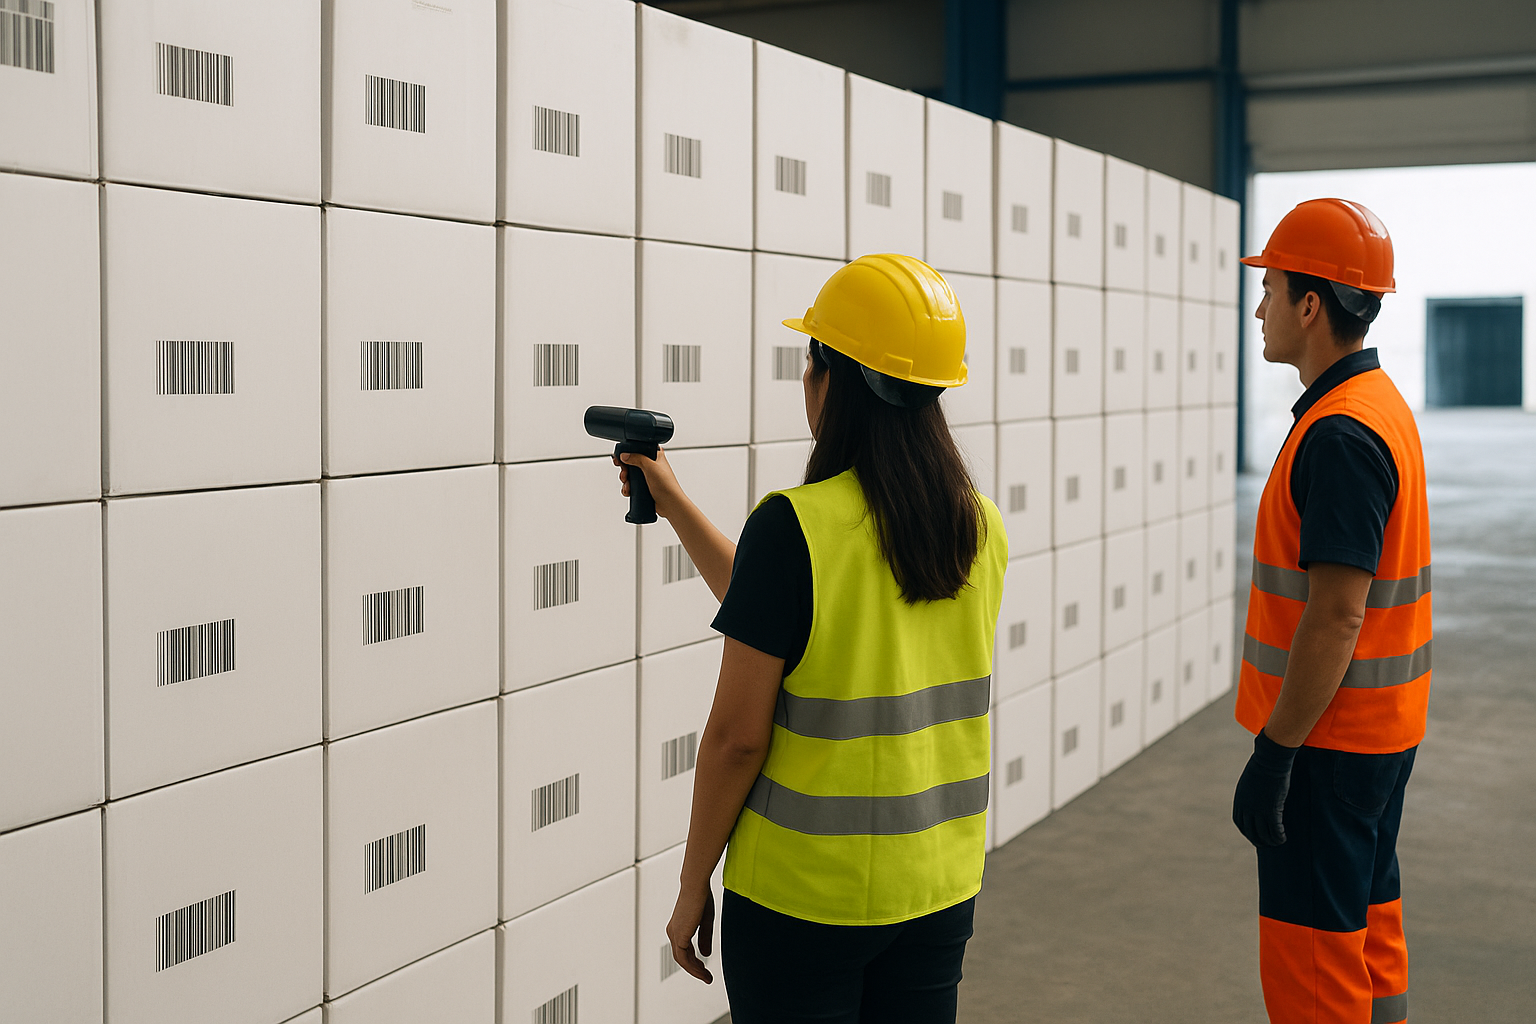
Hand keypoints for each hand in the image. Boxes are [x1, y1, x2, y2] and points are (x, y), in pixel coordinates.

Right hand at [613, 446, 685, 519]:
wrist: (670, 504)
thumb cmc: (667, 485)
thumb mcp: (650, 466)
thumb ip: (636, 458)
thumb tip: (625, 455)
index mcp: (655, 456)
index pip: (639, 449)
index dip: (628, 452)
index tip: (620, 457)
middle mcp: (651, 466)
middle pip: (631, 463)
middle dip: (625, 468)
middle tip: (624, 472)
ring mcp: (647, 477)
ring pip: (630, 475)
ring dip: (625, 480)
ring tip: (627, 484)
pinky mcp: (644, 487)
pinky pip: (631, 485)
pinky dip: (627, 488)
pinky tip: (629, 491)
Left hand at [665, 880, 715, 983]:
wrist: (696, 885)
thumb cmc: (700, 897)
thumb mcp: (705, 922)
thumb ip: (704, 938)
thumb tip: (705, 955)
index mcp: (678, 927)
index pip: (684, 950)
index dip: (694, 961)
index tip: (704, 968)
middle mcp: (673, 931)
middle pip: (682, 958)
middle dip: (695, 969)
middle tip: (707, 977)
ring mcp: (674, 934)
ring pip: (682, 960)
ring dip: (695, 971)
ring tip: (707, 978)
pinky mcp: (679, 936)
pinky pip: (684, 958)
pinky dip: (693, 967)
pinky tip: (702, 971)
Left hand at [1232, 730, 1298, 847]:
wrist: (1270, 760)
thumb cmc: (1263, 766)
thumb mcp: (1250, 780)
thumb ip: (1250, 791)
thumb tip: (1255, 793)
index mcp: (1240, 800)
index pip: (1240, 822)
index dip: (1247, 831)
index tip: (1254, 835)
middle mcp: (1246, 808)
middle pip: (1250, 831)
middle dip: (1258, 840)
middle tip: (1266, 844)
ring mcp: (1258, 810)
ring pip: (1263, 833)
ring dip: (1270, 841)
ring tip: (1278, 842)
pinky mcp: (1272, 810)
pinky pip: (1275, 830)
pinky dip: (1278, 837)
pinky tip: (1283, 838)